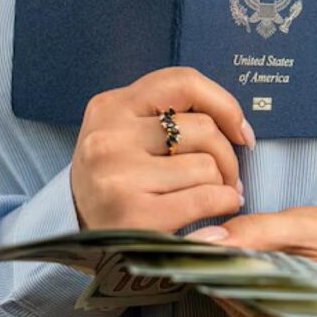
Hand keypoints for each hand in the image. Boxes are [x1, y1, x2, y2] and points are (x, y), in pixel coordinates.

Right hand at [71, 66, 255, 231]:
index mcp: (110, 107)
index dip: (224, 103)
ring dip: (224, 184)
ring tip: (217, 195)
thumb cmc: (115, 180)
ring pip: (207, 166)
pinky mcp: (133, 214)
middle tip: (230, 176)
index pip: (183, 82)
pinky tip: (218, 209)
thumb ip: (167, 117)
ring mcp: (119, 175)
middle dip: (228, 155)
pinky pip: (204, 198)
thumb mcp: (125, 135)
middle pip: (203, 128)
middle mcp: (109, 136)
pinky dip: (223, 203)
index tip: (240, 130)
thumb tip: (236, 126)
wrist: (77, 233)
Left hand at [188, 206, 316, 316]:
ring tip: (210, 267)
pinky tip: (227, 285)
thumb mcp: (305, 225)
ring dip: (231, 298)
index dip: (242, 281)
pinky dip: (238, 309)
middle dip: (231, 286)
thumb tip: (206, 242)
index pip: (283, 304)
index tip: (209, 261)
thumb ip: (257, 230)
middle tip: (201, 258)